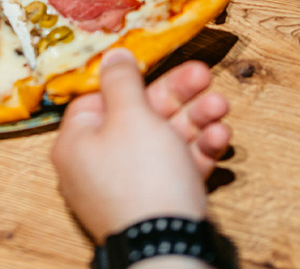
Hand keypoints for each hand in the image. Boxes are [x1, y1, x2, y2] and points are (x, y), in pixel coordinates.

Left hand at [51, 49, 231, 241]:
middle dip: (177, 96)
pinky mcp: (158, 202)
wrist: (168, 245)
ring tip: (221, 107)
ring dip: (195, 119)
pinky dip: (197, 151)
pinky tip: (220, 139)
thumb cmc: (142, 176)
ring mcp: (130, 185)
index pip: (99, 98)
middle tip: (204, 76)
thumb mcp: (131, 116)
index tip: (155, 64)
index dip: (129, 81)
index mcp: (78, 141)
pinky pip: (175, 168)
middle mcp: (99, 163)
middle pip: (138, 116)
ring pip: (163, 140)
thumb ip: (122, 81)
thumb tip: (111, 55)